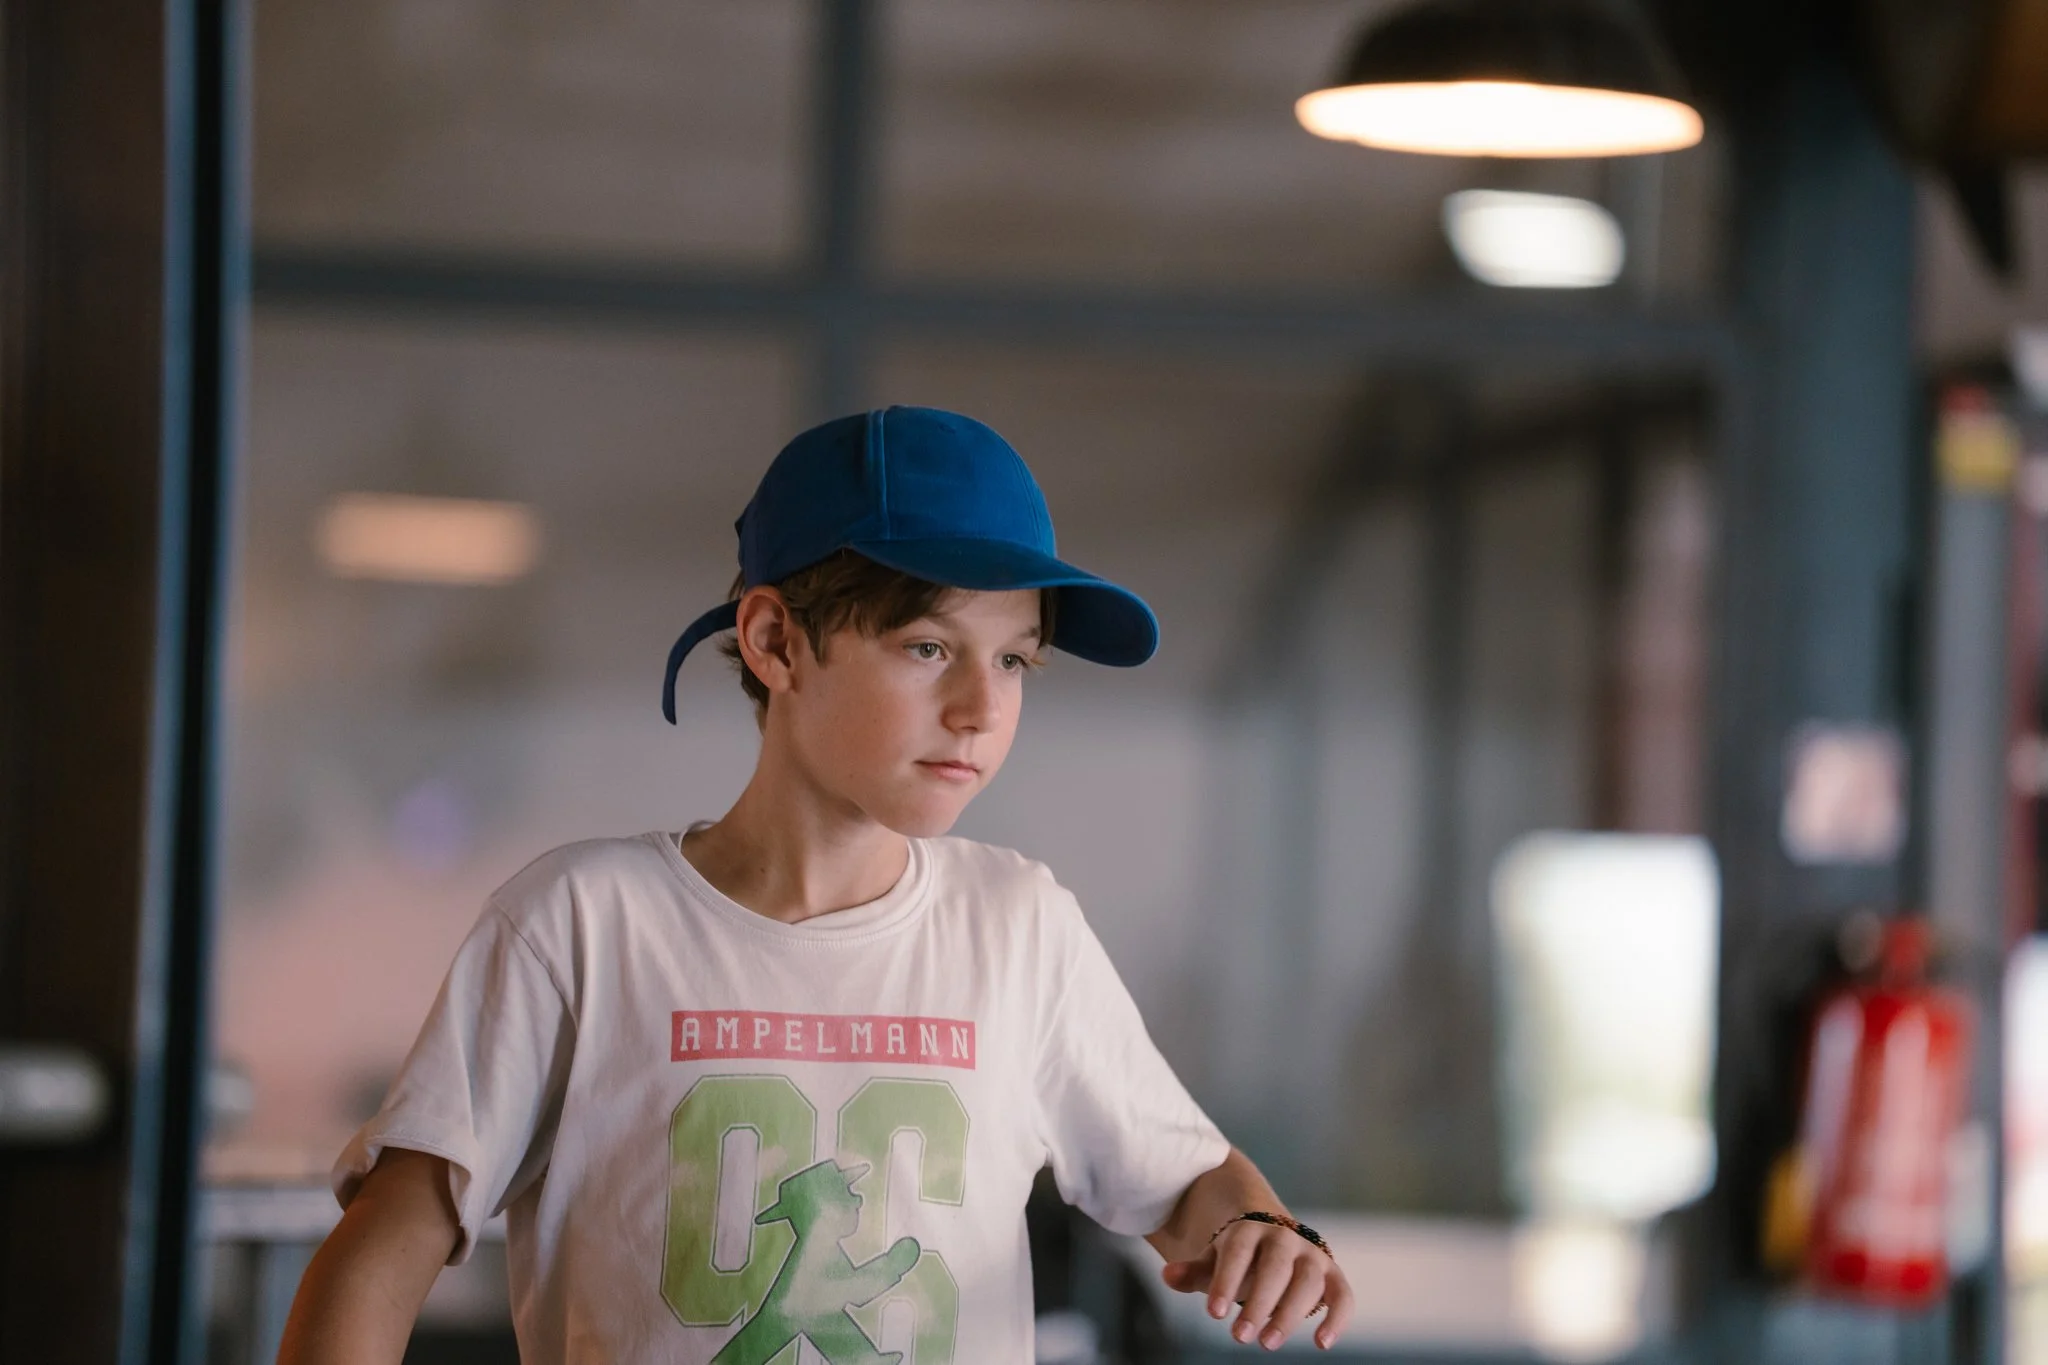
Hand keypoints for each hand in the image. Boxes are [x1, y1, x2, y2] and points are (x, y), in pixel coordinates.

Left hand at [1159, 1216, 1353, 1350]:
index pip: (1239, 1252)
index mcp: (1251, 1228)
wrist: (1274, 1233)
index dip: (1226, 1281)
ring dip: (1290, 1314)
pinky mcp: (1332, 1274)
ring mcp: (1312, 1254)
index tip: (1213, 1314)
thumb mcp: (1215, 1258)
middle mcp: (1285, 1237)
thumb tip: (1168, 1276)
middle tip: (1239, 1337)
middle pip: (1276, 1267)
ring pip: (1308, 1281)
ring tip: (1268, 1343)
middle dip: (1259, 1302)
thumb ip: (1195, 1270)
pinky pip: (1342, 1295)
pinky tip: (1321, 1344)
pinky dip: (1337, 1318)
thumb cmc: (1239, 1255)